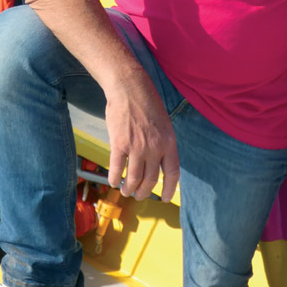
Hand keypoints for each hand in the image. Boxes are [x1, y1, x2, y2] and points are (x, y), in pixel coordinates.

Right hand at [104, 77, 179, 201]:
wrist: (129, 88)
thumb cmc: (146, 103)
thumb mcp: (164, 124)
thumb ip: (162, 143)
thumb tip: (158, 162)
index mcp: (169, 142)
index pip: (172, 173)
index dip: (169, 189)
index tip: (166, 198)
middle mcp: (155, 148)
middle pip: (151, 180)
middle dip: (144, 192)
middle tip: (139, 195)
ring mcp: (136, 147)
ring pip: (133, 178)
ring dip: (129, 188)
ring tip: (126, 191)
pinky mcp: (119, 144)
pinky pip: (117, 168)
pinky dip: (115, 178)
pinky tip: (113, 181)